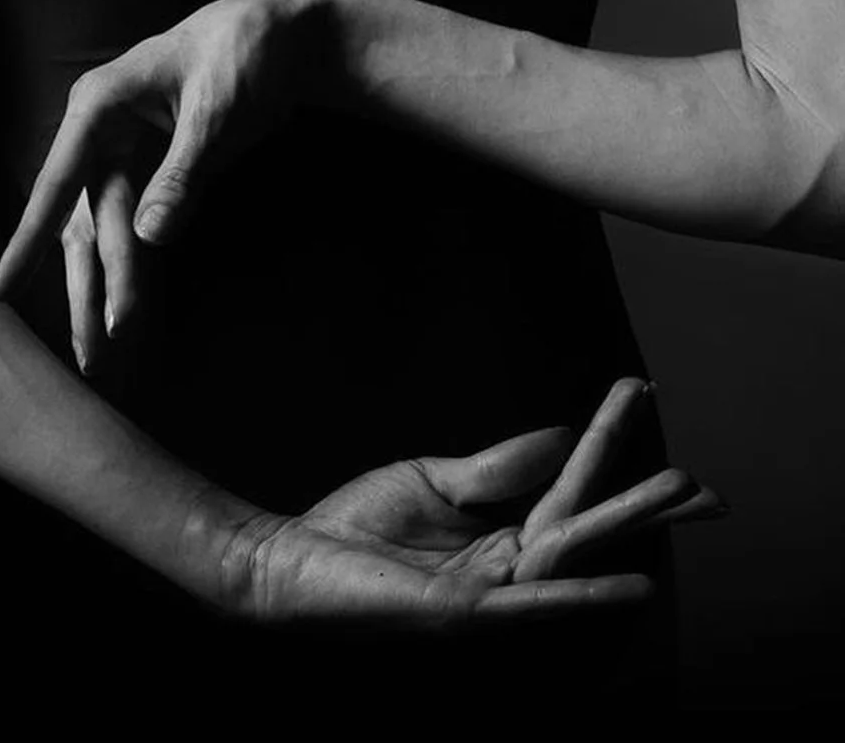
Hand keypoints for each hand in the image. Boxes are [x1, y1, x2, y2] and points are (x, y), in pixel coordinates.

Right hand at [0, 0, 325, 371]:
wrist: (283, 34)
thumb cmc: (244, 56)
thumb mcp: (216, 111)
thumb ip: (182, 173)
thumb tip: (151, 235)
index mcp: (98, 107)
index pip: (55, 186)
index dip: (25, 244)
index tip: (0, 293)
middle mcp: (97, 136)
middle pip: (82, 226)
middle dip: (86, 291)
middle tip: (89, 358)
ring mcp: (122, 158)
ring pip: (105, 239)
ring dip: (107, 293)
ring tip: (103, 359)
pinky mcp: (149, 176)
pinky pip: (135, 235)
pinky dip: (135, 276)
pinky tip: (129, 321)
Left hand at [222, 378, 723, 628]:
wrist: (289, 556)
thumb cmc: (354, 525)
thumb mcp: (433, 479)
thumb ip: (499, 466)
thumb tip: (564, 437)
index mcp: (502, 530)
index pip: (569, 482)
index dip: (605, 438)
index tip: (639, 387)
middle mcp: (507, 564)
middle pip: (589, 525)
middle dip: (646, 502)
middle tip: (707, 483)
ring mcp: (490, 590)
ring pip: (572, 553)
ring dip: (628, 526)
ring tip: (684, 496)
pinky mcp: (463, 609)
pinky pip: (532, 600)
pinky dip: (583, 593)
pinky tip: (634, 587)